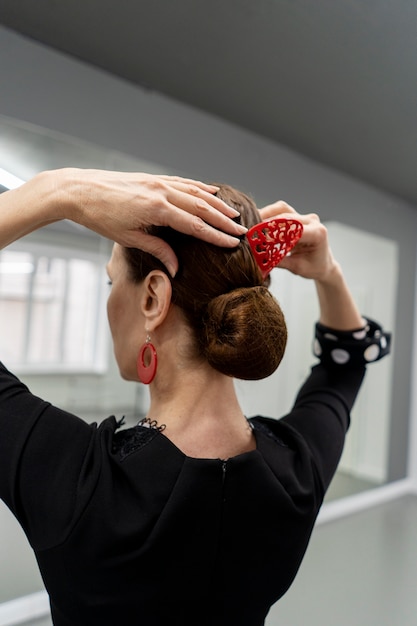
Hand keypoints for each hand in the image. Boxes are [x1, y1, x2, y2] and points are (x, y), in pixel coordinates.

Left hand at [60, 169, 246, 274]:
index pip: (195, 225)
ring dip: (217, 203)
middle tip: (242, 231)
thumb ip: (157, 250)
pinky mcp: (153, 178)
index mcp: (157, 209)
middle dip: (223, 220)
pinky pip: (183, 182)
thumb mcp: (128, 238)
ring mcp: (158, 182)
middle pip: (202, 207)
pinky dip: (200, 187)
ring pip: (196, 192)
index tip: (233, 243)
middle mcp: (162, 192)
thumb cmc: (100, 217)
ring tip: (233, 213)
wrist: (79, 190)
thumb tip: (176, 268)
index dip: (216, 235)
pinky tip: (211, 191)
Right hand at [259, 200, 335, 281]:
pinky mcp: (297, 216)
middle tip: (253, 232)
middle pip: (287, 216)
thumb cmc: (314, 267)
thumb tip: (260, 258)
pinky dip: (269, 215)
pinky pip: (281, 211)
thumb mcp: (297, 268)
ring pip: (282, 209)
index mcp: (318, 233)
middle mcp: (312, 221)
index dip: (278, 233)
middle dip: (268, 223)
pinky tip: (259, 223)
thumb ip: (280, 261)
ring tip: (254, 225)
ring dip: (266, 215)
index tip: (263, 239)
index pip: (295, 229)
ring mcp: (305, 216)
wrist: (323, 263)